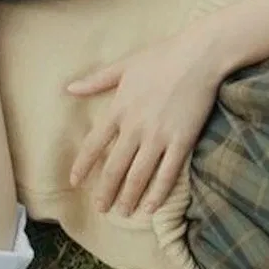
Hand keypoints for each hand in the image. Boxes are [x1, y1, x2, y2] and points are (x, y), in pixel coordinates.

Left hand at [66, 30, 221, 215]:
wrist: (199, 55)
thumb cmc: (161, 56)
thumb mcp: (124, 65)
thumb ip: (96, 81)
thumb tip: (69, 88)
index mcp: (119, 109)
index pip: (93, 144)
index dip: (83, 166)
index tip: (75, 181)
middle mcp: (135, 127)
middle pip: (114, 167)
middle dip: (106, 191)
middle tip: (101, 208)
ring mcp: (159, 136)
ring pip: (138, 176)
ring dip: (129, 197)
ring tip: (123, 212)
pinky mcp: (182, 141)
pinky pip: (167, 174)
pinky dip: (158, 193)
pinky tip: (151, 207)